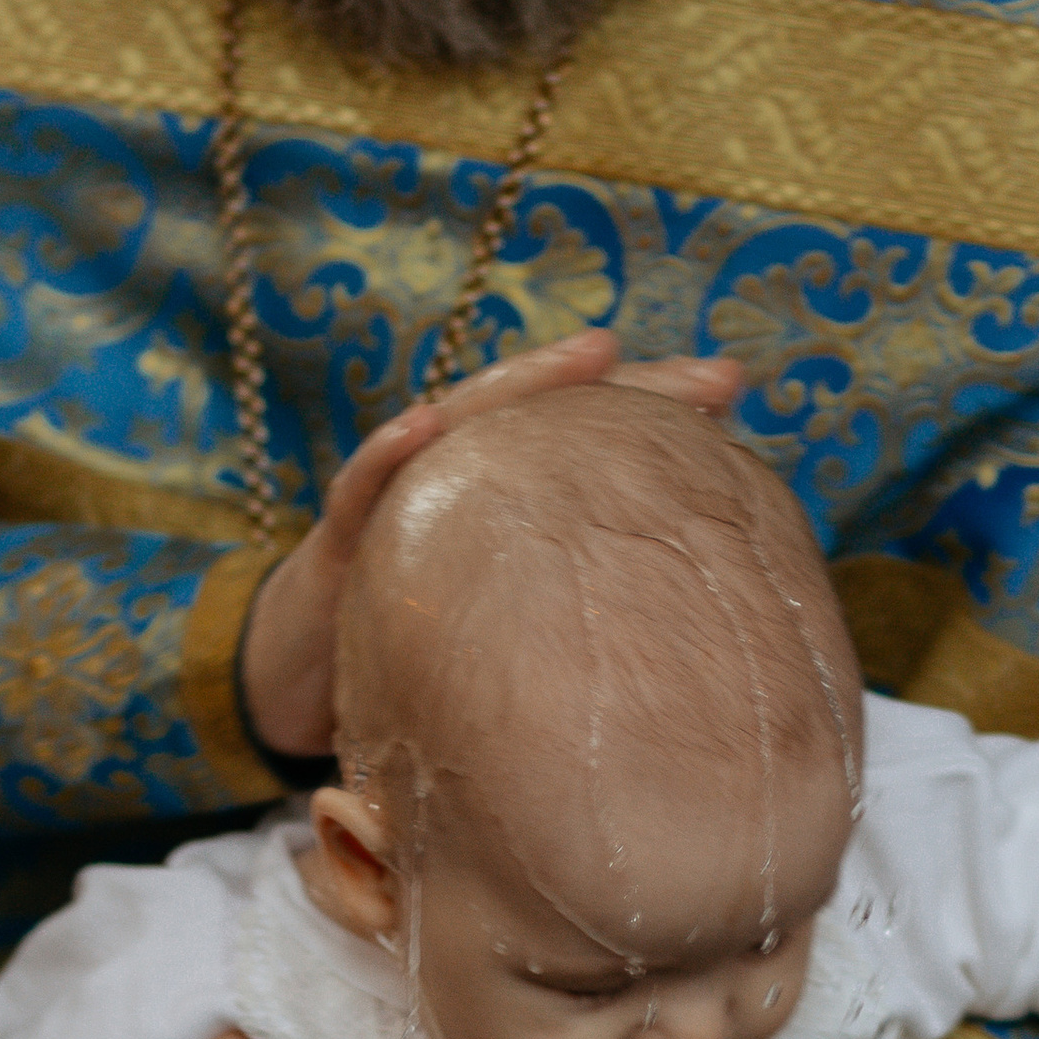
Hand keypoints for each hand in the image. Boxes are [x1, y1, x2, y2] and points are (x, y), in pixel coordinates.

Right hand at [239, 336, 745, 755]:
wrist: (302, 683)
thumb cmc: (421, 661)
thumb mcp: (516, 644)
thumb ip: (579, 629)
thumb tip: (696, 662)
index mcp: (512, 509)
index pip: (590, 445)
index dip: (659, 412)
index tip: (737, 394)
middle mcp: (464, 489)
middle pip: (547, 419)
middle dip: (631, 387)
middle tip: (715, 376)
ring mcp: (401, 505)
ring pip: (463, 426)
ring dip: (523, 385)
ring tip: (594, 354)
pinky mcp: (337, 544)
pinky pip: (359, 492)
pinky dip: (385, 456)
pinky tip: (422, 427)